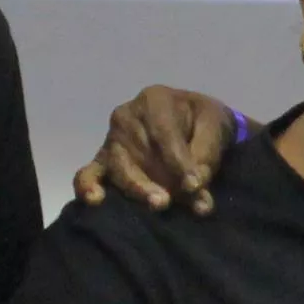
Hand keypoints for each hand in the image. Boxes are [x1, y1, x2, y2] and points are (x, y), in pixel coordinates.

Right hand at [73, 86, 250, 213]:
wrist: (194, 122)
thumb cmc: (204, 121)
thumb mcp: (215, 126)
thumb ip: (207, 154)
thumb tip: (194, 186)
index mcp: (155, 100)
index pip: (164, 133)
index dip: (178, 161)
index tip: (194, 185)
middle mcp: (126, 117)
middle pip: (137, 151)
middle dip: (156, 179)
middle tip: (169, 201)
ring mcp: (112, 140)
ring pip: (117, 167)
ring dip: (137, 188)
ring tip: (157, 203)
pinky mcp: (103, 161)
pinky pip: (88, 173)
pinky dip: (88, 186)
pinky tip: (96, 199)